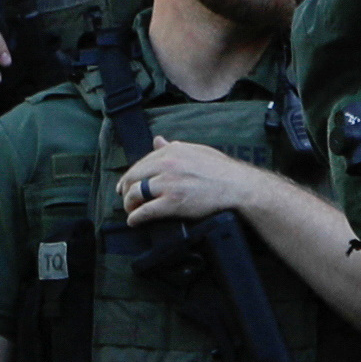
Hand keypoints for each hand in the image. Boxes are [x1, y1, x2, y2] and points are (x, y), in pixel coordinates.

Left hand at [118, 139, 270, 232]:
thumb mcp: (196, 151)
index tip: (127, 183)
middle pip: (134, 176)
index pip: (142, 162)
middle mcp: (166, 165)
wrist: (236, 186)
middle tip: (124, 197)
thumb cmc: (220, 169)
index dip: (131, 175)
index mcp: (171, 151)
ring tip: (130, 210)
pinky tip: (134, 221)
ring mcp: (168, 184)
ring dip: (129, 204)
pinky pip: (146, 210)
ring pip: (136, 193)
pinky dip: (136, 217)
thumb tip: (157, 141)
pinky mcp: (173, 203)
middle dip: (125, 188)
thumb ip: (173, 147)